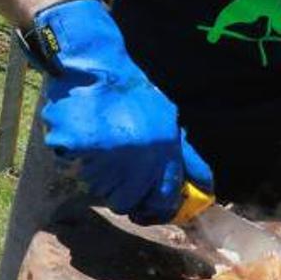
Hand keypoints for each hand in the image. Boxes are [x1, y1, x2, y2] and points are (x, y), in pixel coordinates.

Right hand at [22, 0, 213, 223]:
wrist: (97, 70)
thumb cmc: (136, 97)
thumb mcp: (171, 124)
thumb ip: (186, 160)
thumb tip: (205, 190)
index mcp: (161, 155)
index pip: (161, 204)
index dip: (156, 209)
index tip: (150, 206)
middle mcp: (133, 161)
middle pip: (127, 203)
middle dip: (126, 192)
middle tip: (123, 169)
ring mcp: (102, 158)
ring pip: (103, 190)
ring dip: (104, 177)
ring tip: (106, 147)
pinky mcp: (75, 151)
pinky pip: (80, 170)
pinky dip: (82, 161)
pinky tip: (88, 140)